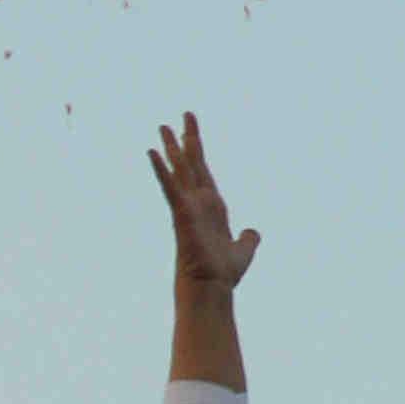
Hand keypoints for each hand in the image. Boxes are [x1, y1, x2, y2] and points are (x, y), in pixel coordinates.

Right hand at [151, 113, 258, 291]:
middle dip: (185, 139)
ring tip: (162, 126)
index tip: (190, 130)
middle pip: (191, 163)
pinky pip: (170, 187)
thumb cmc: (223, 273)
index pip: (203, 170)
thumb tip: (253, 231)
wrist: (212, 286)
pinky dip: (161, 169)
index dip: (198, 150)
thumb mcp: (243, 249)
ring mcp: (188, 206)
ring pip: (179, 169)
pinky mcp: (181, 213)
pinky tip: (152, 152)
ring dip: (171, 147)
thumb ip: (248, 238)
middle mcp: (198, 201)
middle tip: (179, 116)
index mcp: (211, 205)